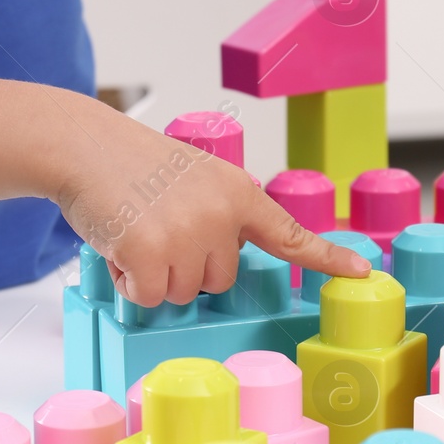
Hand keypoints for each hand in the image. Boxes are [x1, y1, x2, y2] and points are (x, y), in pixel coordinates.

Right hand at [50, 97, 372, 305]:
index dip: (326, 258)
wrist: (81, 146)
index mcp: (237, 191)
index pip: (289, 233)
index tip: (362, 274)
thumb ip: (218, 214)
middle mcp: (221, 214)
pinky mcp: (152, 253)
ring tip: (134, 229)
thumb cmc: (129, 164)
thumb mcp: (193, 179)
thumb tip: (217, 263)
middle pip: (218, 280)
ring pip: (183, 293)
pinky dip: (129, 282)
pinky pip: (149, 297)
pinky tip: (118, 245)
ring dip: (154, 274)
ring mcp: (188, 234)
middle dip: (184, 265)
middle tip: (154, 225)